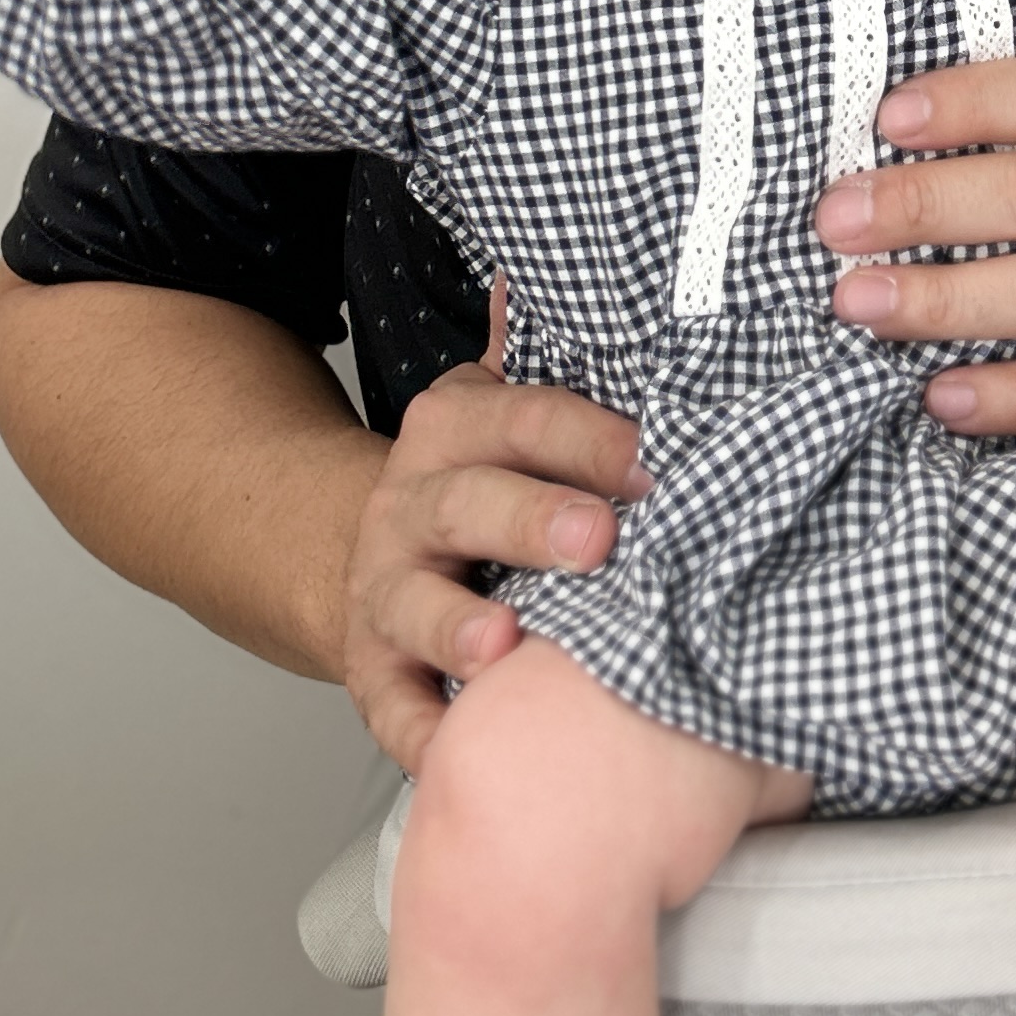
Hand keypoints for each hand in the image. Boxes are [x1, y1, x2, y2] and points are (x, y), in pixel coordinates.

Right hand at [340, 279, 649, 765]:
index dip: (590, 439)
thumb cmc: (478, 484)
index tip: (654, 460)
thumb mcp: (497, 410)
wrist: (361, 560)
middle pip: (470, 505)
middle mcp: (412, 506)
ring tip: (506, 648)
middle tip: (601, 539)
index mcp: (454, 431)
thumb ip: (544, 352)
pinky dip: (422, 734)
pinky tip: (456, 753)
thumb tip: (579, 262)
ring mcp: (386, 590)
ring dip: (461, 627)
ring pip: (417, 606)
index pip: (523, 420)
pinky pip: (392, 708)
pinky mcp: (373, 671)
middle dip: (534, 519)